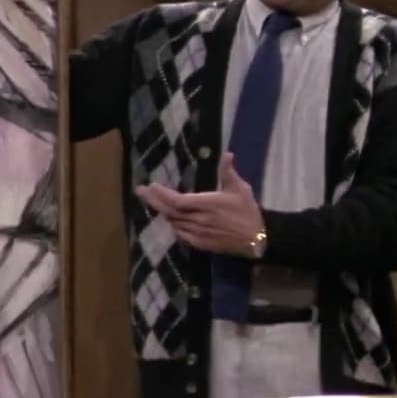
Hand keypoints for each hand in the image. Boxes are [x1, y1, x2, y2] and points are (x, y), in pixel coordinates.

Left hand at [134, 152, 264, 255]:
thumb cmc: (247, 211)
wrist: (255, 239)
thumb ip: (228, 172)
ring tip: (153, 201)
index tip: (151, 186)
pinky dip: (173, 225)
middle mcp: (200, 220)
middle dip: (154, 201)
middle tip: (140, 191)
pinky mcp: (201, 244)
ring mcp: (199, 233)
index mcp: (208, 204)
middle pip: (170, 211)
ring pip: (174, 222)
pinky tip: (169, 219)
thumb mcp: (240, 189)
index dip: (162, 194)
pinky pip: (181, 234)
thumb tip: (227, 154)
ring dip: (163, 212)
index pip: (178, 200)